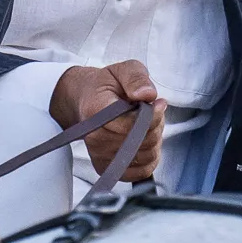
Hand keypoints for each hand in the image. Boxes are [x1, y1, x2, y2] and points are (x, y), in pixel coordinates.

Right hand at [51, 61, 162, 183]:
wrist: (83, 101)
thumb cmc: (105, 86)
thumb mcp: (122, 70)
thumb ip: (136, 78)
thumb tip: (147, 95)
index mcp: (96, 110)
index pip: (132, 124)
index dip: (152, 116)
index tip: (158, 103)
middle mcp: (94, 136)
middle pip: (141, 141)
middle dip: (155, 126)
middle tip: (150, 112)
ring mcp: (99, 154)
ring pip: (145, 156)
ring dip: (154, 140)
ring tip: (146, 125)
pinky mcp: (106, 168)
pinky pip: (140, 172)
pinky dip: (150, 158)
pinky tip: (144, 142)